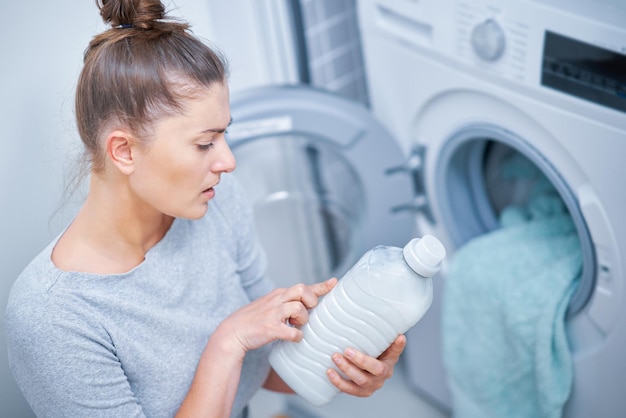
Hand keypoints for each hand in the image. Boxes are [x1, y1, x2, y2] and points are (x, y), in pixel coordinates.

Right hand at [217, 278, 337, 357]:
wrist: (232, 333)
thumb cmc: (253, 320)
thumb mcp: (270, 305)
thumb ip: (286, 303)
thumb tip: (305, 307)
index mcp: (278, 294)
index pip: (303, 286)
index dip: (321, 285)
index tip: (335, 282)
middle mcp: (277, 300)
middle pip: (302, 290)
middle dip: (311, 301)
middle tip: (308, 311)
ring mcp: (273, 314)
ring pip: (298, 308)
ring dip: (303, 319)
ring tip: (296, 325)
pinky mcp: (270, 328)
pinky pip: (291, 332)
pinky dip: (296, 336)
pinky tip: (293, 338)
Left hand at [326, 334, 406, 397]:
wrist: (363, 371)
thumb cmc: (371, 353)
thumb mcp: (378, 344)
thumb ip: (381, 336)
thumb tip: (393, 328)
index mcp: (389, 361)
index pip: (395, 353)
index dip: (397, 346)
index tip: (399, 337)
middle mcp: (383, 375)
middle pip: (375, 369)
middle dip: (360, 361)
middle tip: (347, 350)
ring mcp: (372, 386)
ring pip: (360, 381)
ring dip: (347, 369)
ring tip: (335, 357)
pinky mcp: (360, 392)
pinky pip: (349, 390)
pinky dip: (338, 382)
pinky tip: (329, 372)